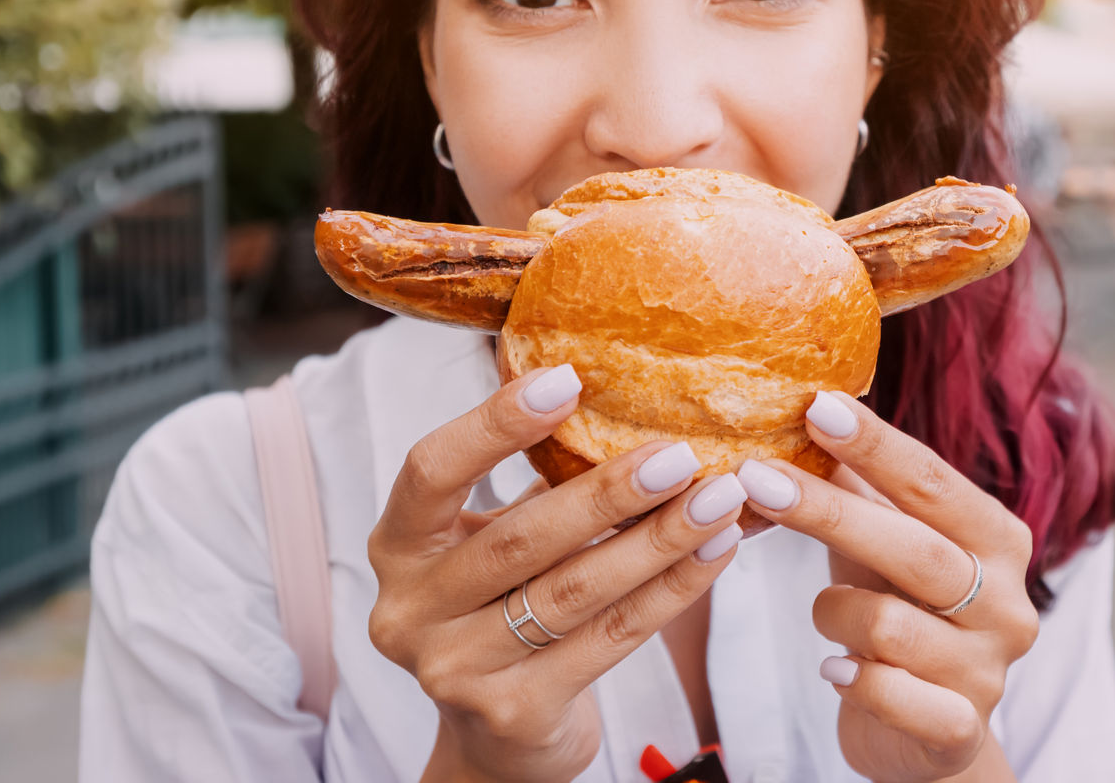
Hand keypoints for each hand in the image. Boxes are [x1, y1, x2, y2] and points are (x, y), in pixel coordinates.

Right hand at [368, 365, 749, 782]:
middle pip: (520, 540)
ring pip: (574, 593)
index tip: (568, 380)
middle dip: (609, 493)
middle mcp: (409, 610)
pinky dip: (671, 591)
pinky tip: (715, 553)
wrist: (500, 736)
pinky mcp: (513, 713)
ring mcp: (456, 669)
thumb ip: (535, 484)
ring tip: (718, 500)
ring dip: (657, 541)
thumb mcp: (496, 541)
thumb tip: (623, 396)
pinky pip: (608, 639)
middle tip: (679, 455)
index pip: (431, 470)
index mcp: (396, 545)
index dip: (495, 424)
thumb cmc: (506, 607)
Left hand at [737, 393, 1037, 782]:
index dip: (876, 446)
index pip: (935, 483)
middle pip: (914, 548)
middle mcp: (1008, 604)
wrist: (931, 733)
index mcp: (999, 542)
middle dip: (828, 510)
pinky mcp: (958, 731)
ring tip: (826, 616)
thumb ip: (860, 490)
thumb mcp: (884, 546)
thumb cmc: (903, 614)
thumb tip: (806, 412)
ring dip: (834, 614)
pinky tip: (837, 670)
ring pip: (888, 627)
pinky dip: (852, 679)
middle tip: (754, 476)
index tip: (815, 406)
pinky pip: (891, 696)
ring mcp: (987, 672)